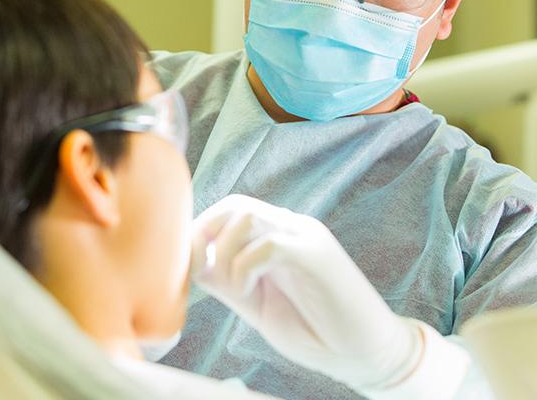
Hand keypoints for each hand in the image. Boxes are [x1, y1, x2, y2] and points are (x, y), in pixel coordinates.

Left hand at [191, 195, 469, 397]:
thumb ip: (228, 281)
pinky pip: (271, 243)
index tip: (192, 263)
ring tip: (236, 286)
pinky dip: (246, 265)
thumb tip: (194, 263)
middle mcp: (291, 228)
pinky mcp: (317, 256)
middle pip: (237, 205)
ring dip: (227, 251)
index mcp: (277, 236)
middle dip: (207, 231)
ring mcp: (306, 238)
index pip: (232, 210)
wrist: (365, 353)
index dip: (203, 229)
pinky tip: (249, 288)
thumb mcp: (257, 303)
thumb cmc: (312, 328)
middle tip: (204, 267)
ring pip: (249, 216)